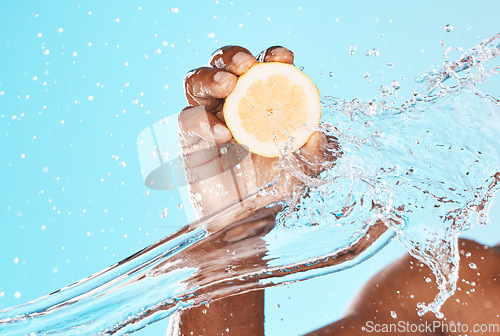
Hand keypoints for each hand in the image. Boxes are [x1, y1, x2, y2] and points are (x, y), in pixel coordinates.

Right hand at [178, 46, 330, 221]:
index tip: (285, 58)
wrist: (245, 217)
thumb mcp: (303, 171)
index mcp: (261, 100)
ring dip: (210, 77)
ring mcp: (207, 118)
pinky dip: (202, 121)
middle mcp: (232, 103)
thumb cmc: (272, 186)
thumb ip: (317, 155)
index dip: (272, 56)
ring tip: (228, 86)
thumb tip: (319, 135)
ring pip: (196, 81)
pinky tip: (223, 135)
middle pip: (224, 63)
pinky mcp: (189, 139)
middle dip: (233, 56)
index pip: (263, 67)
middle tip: (247, 66)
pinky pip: (187, 120)